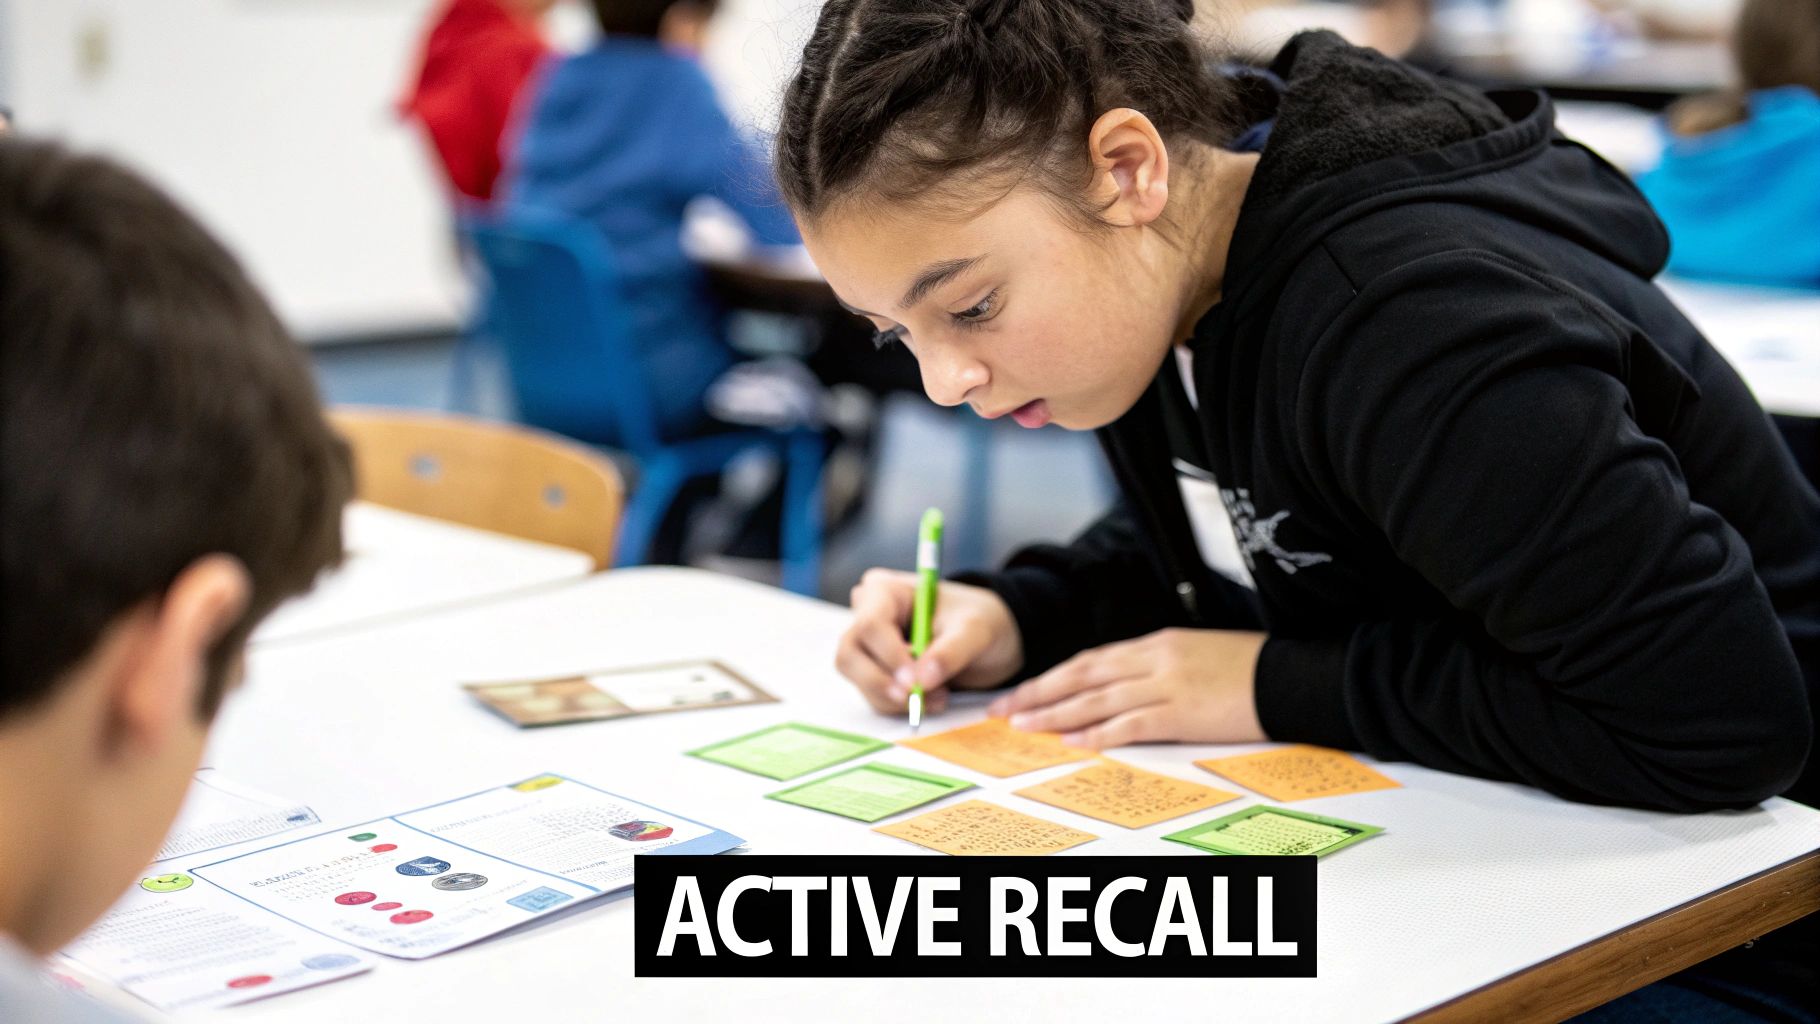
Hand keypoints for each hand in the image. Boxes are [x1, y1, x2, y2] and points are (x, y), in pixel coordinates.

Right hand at [834, 569, 1023, 715]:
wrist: (988, 639)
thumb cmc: (978, 621)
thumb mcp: (974, 630)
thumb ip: (950, 652)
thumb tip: (921, 681)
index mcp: (884, 591)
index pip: (870, 625)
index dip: (889, 656)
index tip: (915, 683)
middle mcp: (867, 616)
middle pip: (851, 656)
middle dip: (884, 683)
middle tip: (919, 699)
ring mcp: (868, 647)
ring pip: (861, 681)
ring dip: (897, 699)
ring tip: (940, 697)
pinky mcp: (875, 672)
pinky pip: (875, 697)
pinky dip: (901, 707)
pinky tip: (932, 699)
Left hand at [986, 628, 1267, 747]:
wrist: (1291, 675)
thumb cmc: (1249, 667)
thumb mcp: (1196, 652)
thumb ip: (1158, 664)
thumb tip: (1127, 681)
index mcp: (1156, 643)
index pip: (1091, 660)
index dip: (1053, 677)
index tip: (1025, 691)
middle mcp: (1153, 659)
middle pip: (1082, 675)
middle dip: (1039, 693)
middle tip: (1004, 709)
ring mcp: (1166, 685)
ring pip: (1096, 700)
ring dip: (1055, 714)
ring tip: (1023, 726)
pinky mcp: (1182, 712)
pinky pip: (1130, 723)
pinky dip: (1098, 733)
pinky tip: (1073, 741)